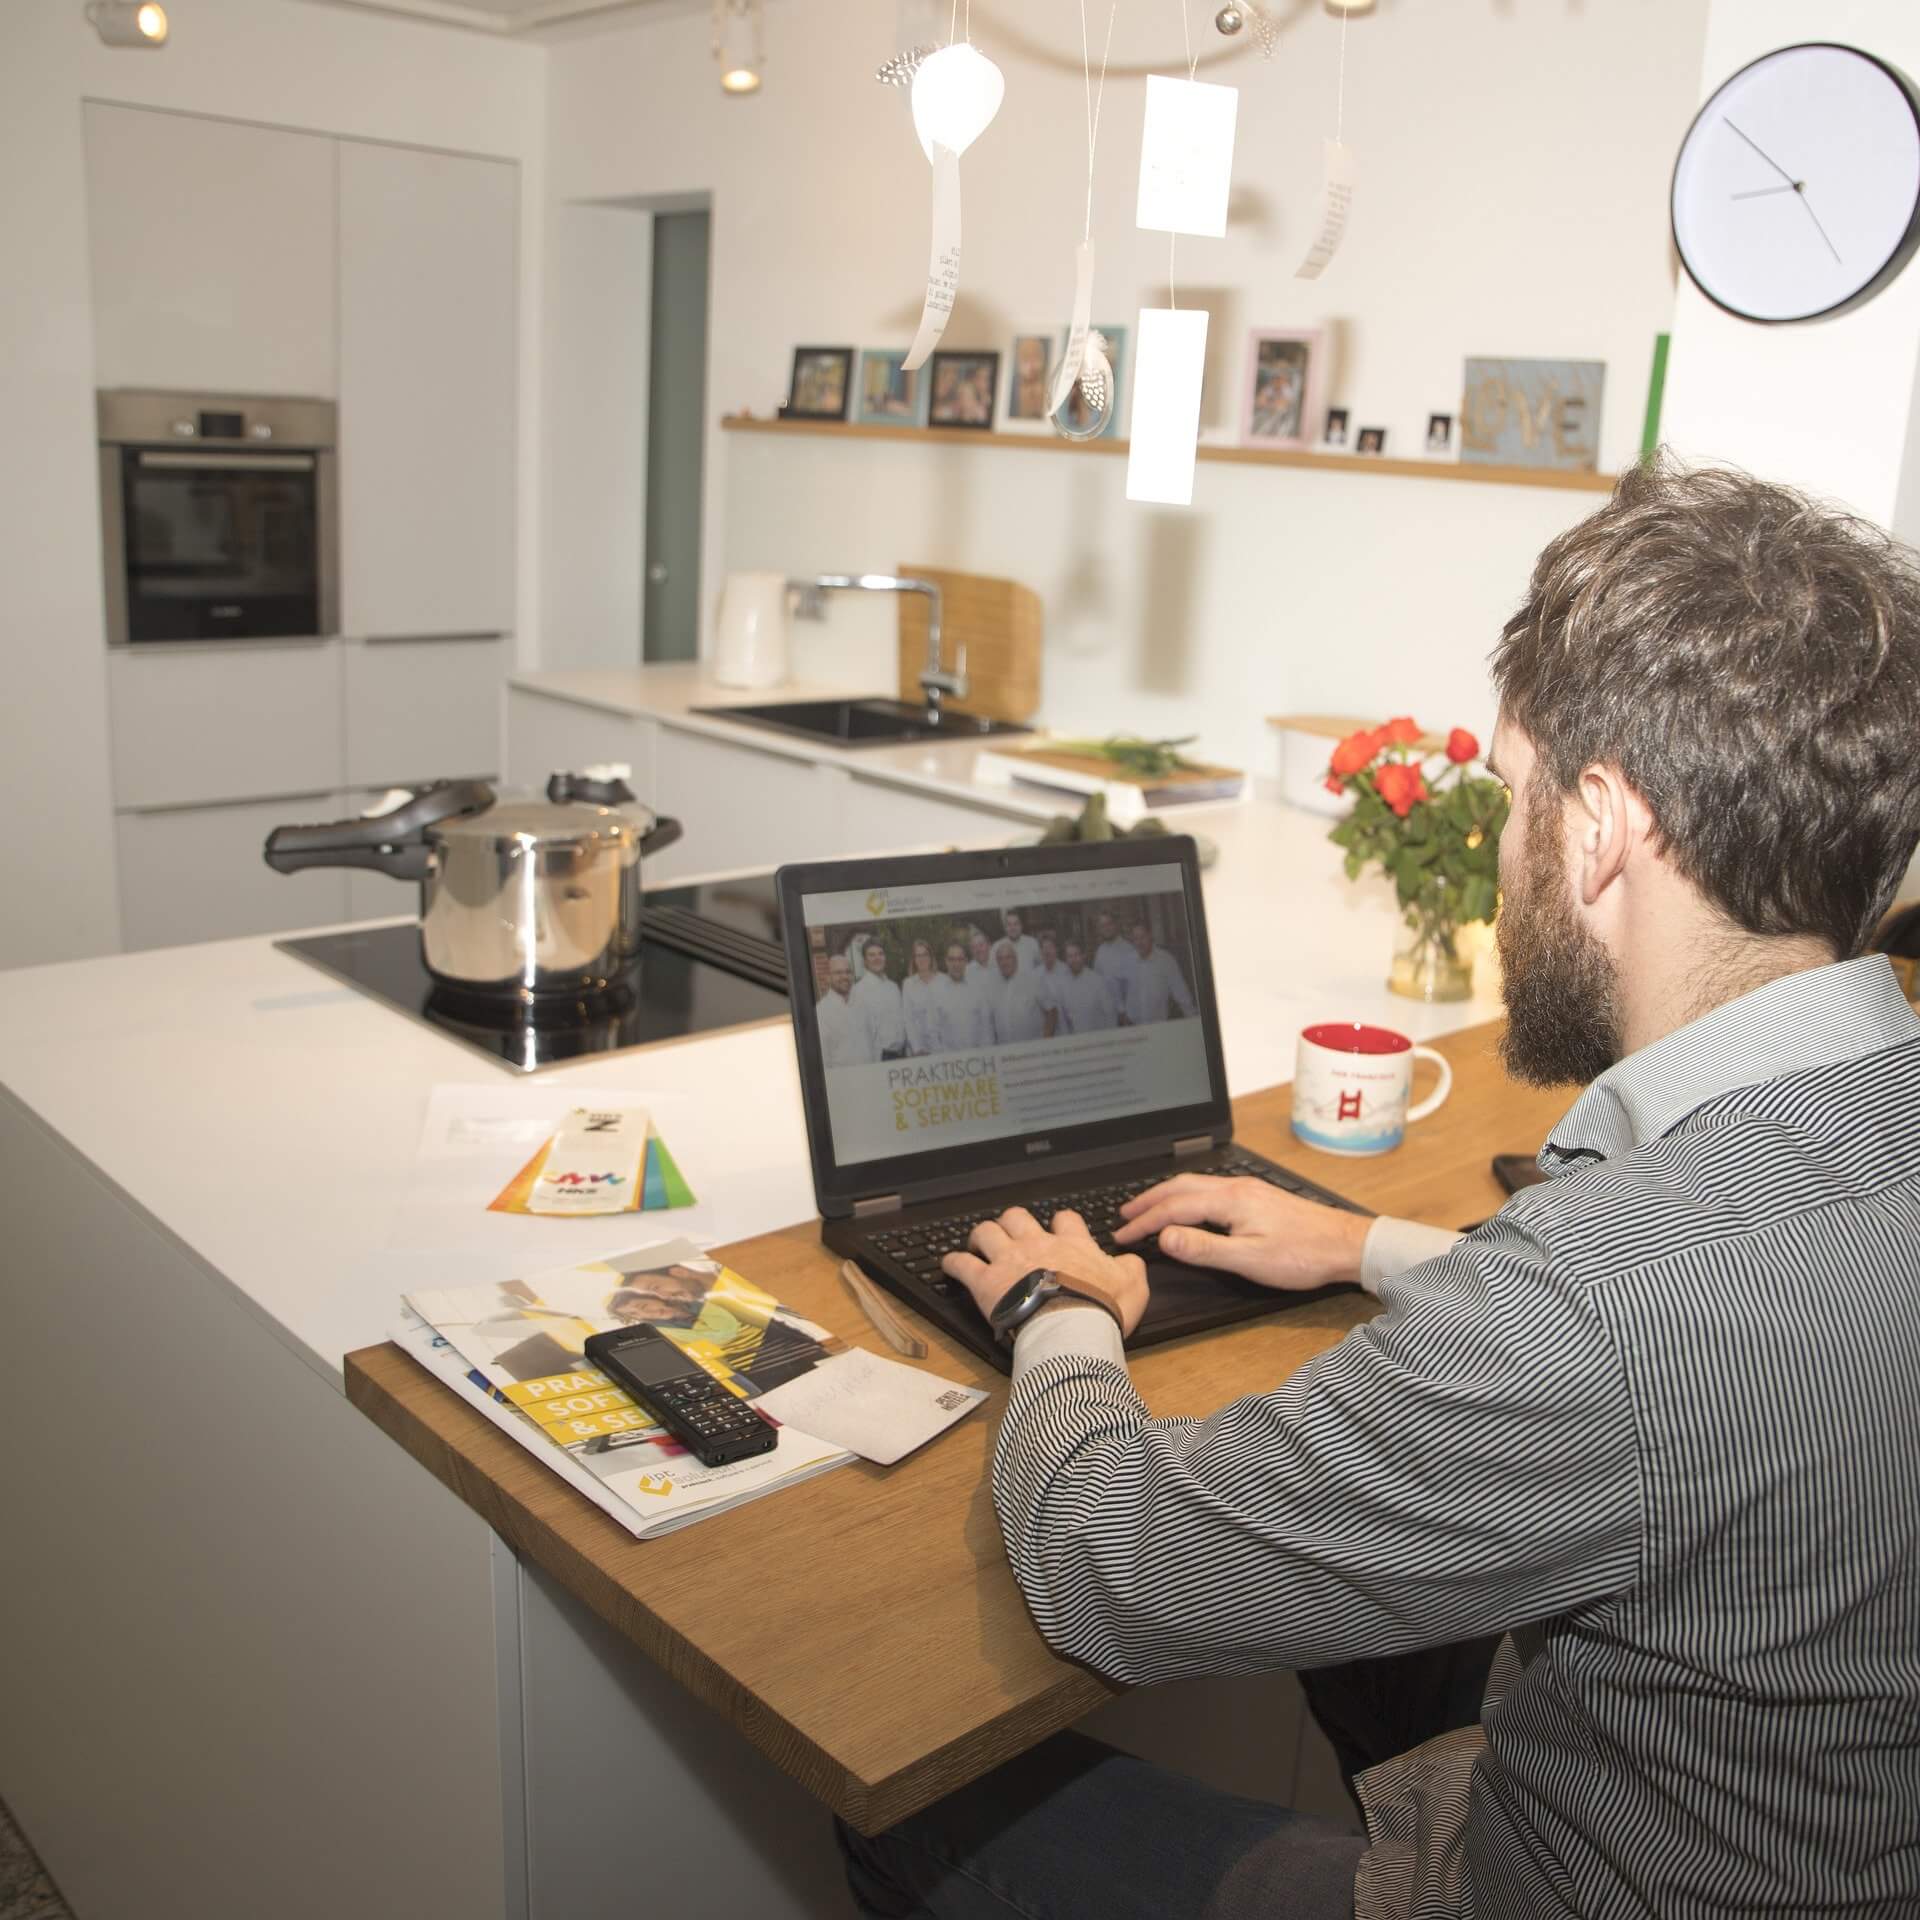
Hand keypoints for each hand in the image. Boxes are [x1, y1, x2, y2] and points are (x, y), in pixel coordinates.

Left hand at [941, 1207, 1149, 1336]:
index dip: (1060, 1223)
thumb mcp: (1133, 1286)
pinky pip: (961, 1264)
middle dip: (1012, 1223)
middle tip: (1010, 1234)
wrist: (1073, 1328)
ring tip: (978, 1243)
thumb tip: (1128, 1261)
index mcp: (1072, 1245)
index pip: (1065, 1219)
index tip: (1058, 1230)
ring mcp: (1009, 1260)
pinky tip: (948, 1264)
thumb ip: (1130, 1268)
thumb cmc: (1101, 1309)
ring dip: (981, 1235)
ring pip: (987, 1231)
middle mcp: (1037, 1244)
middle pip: (1017, 1217)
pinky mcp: (986, 1282)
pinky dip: (952, 1262)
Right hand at [1114, 1175, 1369, 1292]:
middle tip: (1124, 1214)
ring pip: (1196, 1185)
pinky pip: (1210, 1188)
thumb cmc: (1303, 1255)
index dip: (1144, 1222)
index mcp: (1230, 1200)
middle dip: (1148, 1200)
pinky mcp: (1258, 1196)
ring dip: (1167, 1195)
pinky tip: (1190, 1206)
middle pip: (1180, 1186)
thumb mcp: (1249, 1259)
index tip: (1122, 1235)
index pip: (1174, 1207)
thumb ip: (1204, 1248)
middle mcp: (1236, 1187)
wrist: (1346, 1244)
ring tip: (1148, 1208)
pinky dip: (1187, 1196)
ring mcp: (1248, 1189)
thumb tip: (1165, 1237)